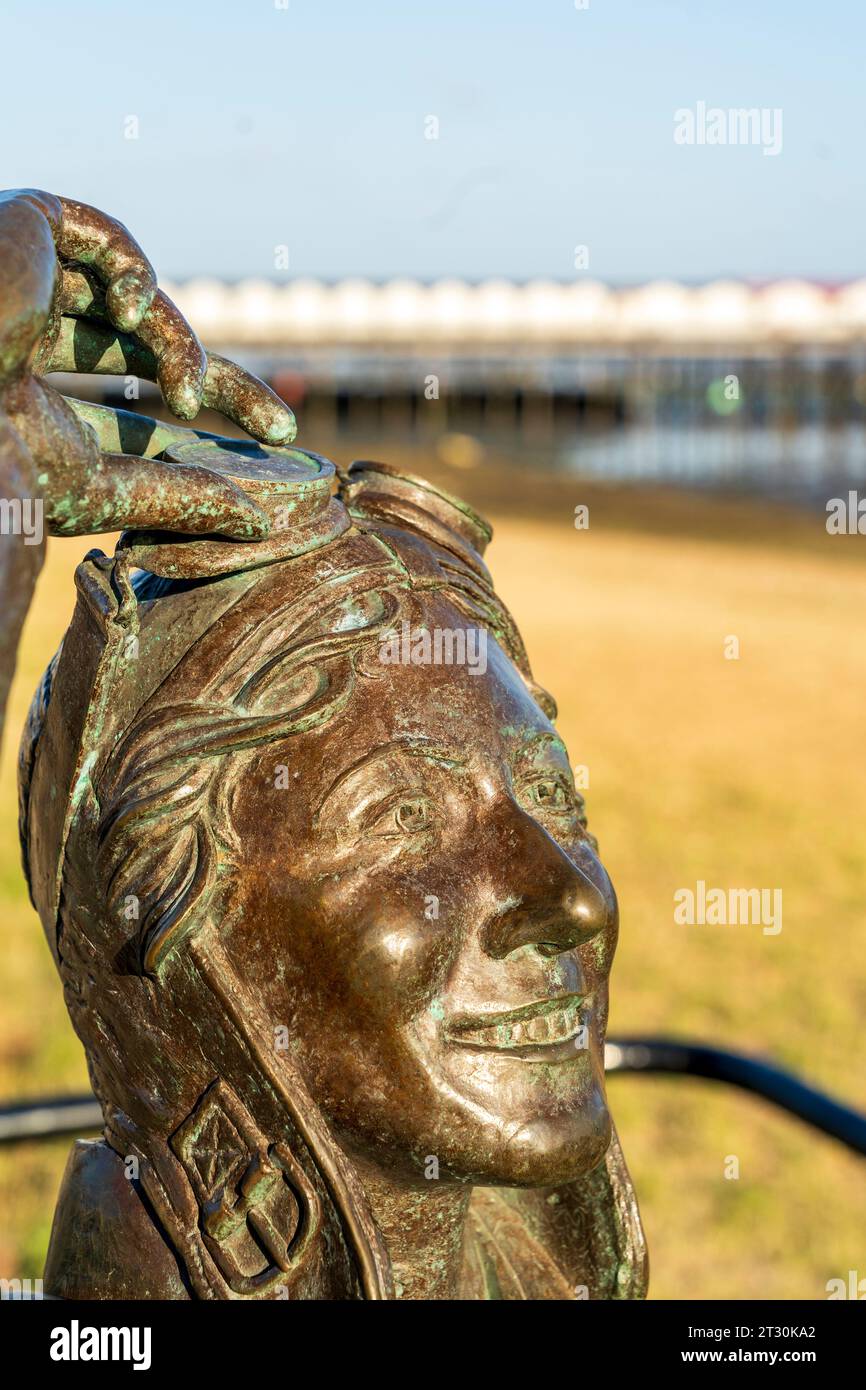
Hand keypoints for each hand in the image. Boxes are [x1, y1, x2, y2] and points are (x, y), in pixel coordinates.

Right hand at [0, 189, 294, 536]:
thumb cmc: (0, 452)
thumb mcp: (97, 486)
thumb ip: (173, 498)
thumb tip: (256, 526)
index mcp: (25, 402)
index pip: (130, 413)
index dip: (193, 433)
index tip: (267, 453)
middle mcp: (20, 339)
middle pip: (147, 355)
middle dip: (222, 387)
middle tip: (284, 430)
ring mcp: (20, 282)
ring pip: (135, 307)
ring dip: (181, 350)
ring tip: (187, 395)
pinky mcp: (24, 224)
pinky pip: (108, 239)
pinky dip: (139, 277)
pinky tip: (132, 309)